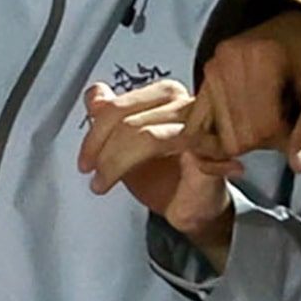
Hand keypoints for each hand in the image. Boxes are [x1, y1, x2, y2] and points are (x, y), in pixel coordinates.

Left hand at [79, 80, 241, 265]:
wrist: (194, 206)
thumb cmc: (165, 175)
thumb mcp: (126, 146)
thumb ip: (110, 117)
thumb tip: (95, 94)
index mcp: (165, 97)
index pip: (119, 105)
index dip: (95, 131)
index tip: (85, 159)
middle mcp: (186, 106)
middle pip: (129, 119)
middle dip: (103, 150)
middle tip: (93, 173)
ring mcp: (203, 128)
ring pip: (148, 136)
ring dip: (119, 162)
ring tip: (106, 182)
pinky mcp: (216, 154)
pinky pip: (184, 154)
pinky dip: (161, 168)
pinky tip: (141, 182)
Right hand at [192, 10, 300, 170]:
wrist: (297, 31)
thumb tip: (297, 166)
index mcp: (261, 56)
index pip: (263, 128)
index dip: (287, 139)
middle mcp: (227, 60)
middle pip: (239, 136)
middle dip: (265, 141)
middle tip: (287, 123)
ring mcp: (210, 69)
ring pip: (221, 137)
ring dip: (247, 137)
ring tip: (269, 116)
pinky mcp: (203, 78)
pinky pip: (201, 125)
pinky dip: (221, 135)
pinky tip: (244, 126)